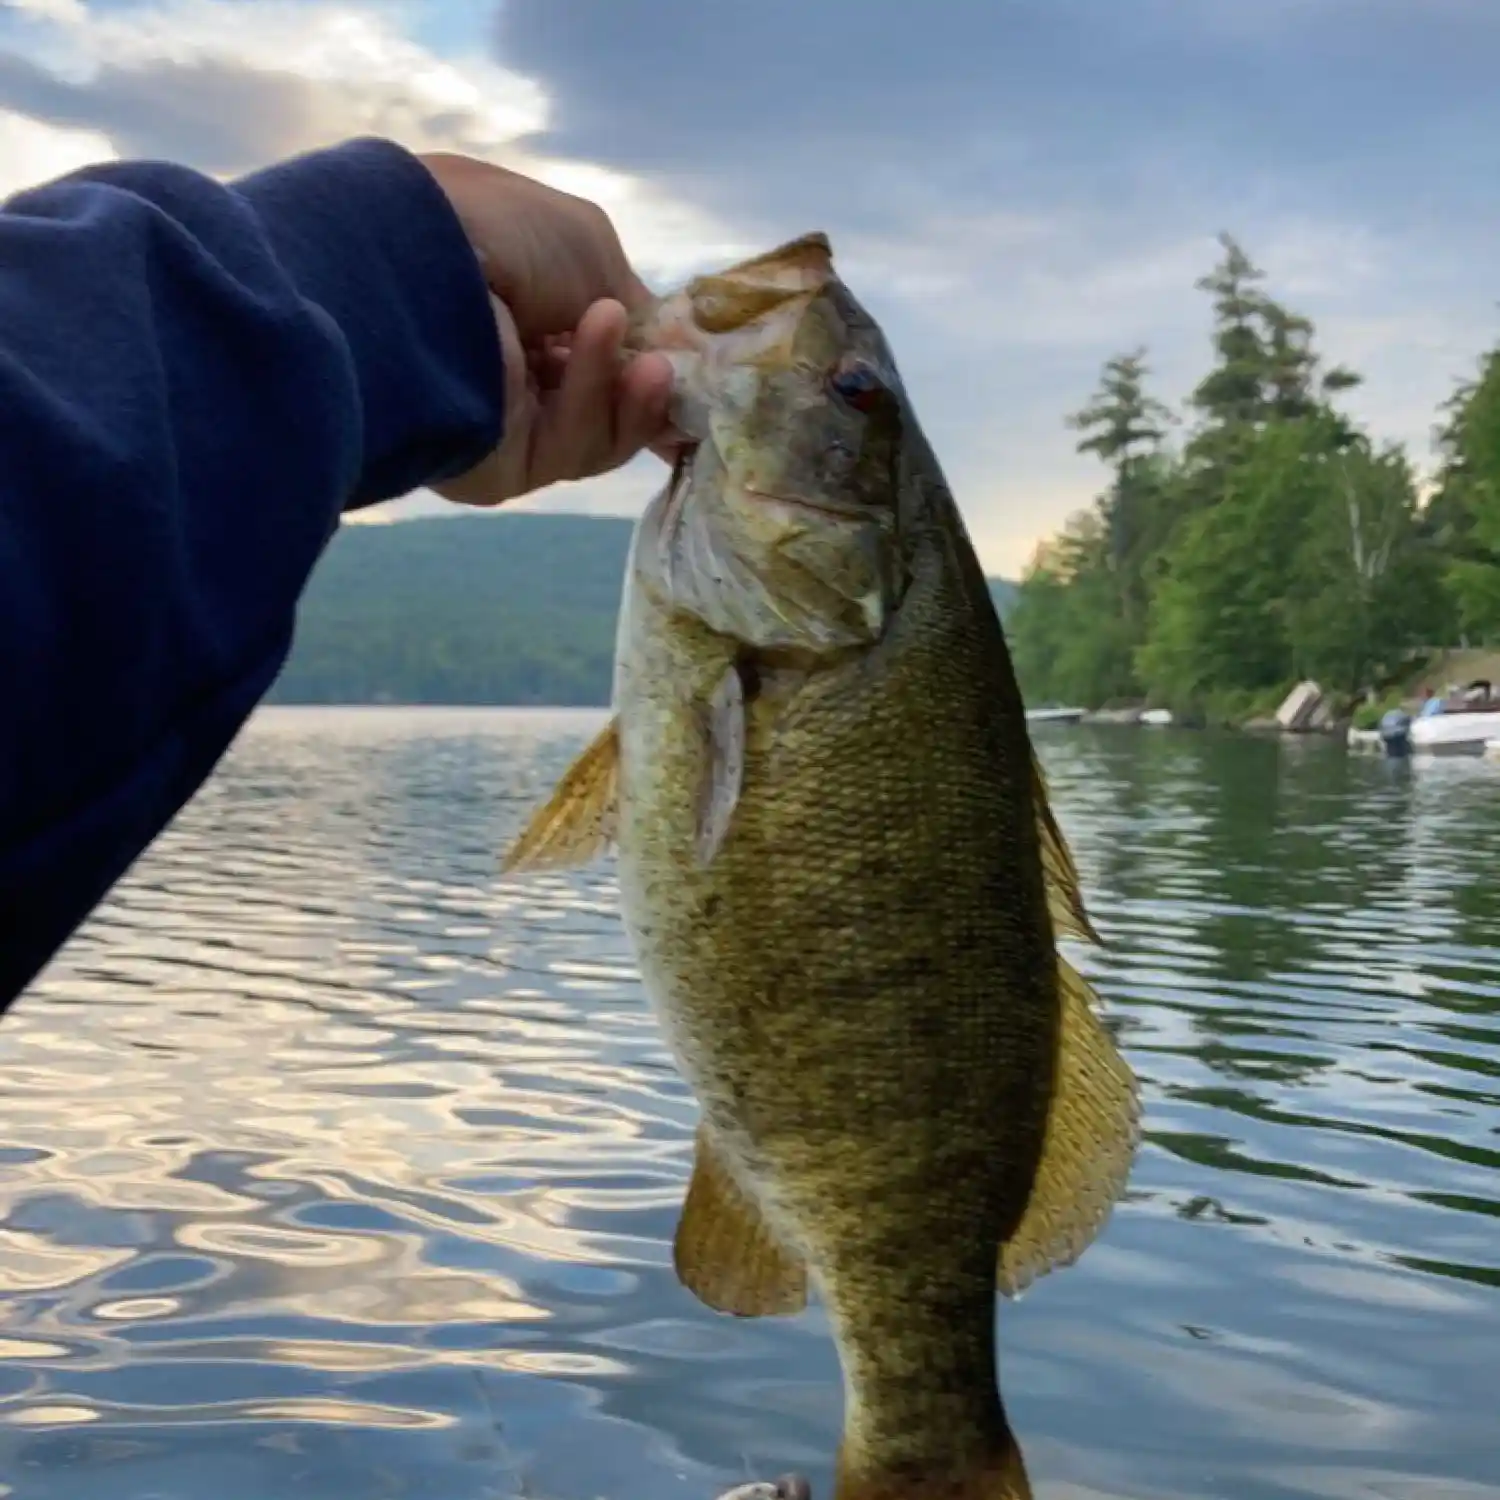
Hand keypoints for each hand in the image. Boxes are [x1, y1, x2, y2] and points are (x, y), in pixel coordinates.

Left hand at [417, 152, 675, 504]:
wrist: (419, 268)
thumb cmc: (500, 233)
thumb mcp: (590, 246)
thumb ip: (636, 306)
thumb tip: (662, 355)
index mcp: (514, 298)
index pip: (591, 340)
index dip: (645, 350)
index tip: (691, 357)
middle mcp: (505, 359)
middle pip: (602, 396)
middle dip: (644, 382)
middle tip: (673, 367)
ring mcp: (502, 417)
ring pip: (597, 429)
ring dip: (630, 394)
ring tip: (651, 366)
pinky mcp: (501, 464)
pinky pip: (572, 445)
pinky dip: (597, 400)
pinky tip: (603, 344)